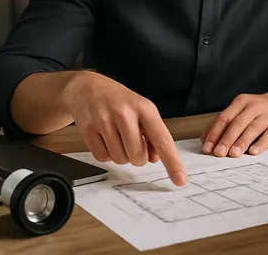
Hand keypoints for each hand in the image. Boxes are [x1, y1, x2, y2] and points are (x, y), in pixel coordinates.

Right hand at [62, 71, 187, 185]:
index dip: (172, 162)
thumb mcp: (142, 111)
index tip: (180, 180)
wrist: (88, 87)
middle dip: (137, 156)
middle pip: (138, 157)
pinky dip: (106, 154)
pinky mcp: (87, 129)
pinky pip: (102, 158)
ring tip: (118, 137)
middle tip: (132, 141)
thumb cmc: (121, 102)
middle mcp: (125, 114)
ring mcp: (104, 121)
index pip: (162, 140)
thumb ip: (153, 134)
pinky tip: (105, 138)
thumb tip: (155, 158)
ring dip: (121, 155)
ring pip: (120, 160)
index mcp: (144, 108)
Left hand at [200, 86, 267, 156]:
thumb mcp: (241, 111)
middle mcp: (254, 106)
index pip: (225, 118)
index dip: (215, 133)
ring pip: (252, 128)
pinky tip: (253, 152)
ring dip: (242, 142)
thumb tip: (205, 140)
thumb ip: (225, 124)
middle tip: (218, 153)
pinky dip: (261, 144)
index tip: (207, 148)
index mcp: (241, 102)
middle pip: (237, 123)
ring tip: (233, 154)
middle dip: (226, 139)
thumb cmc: (258, 111)